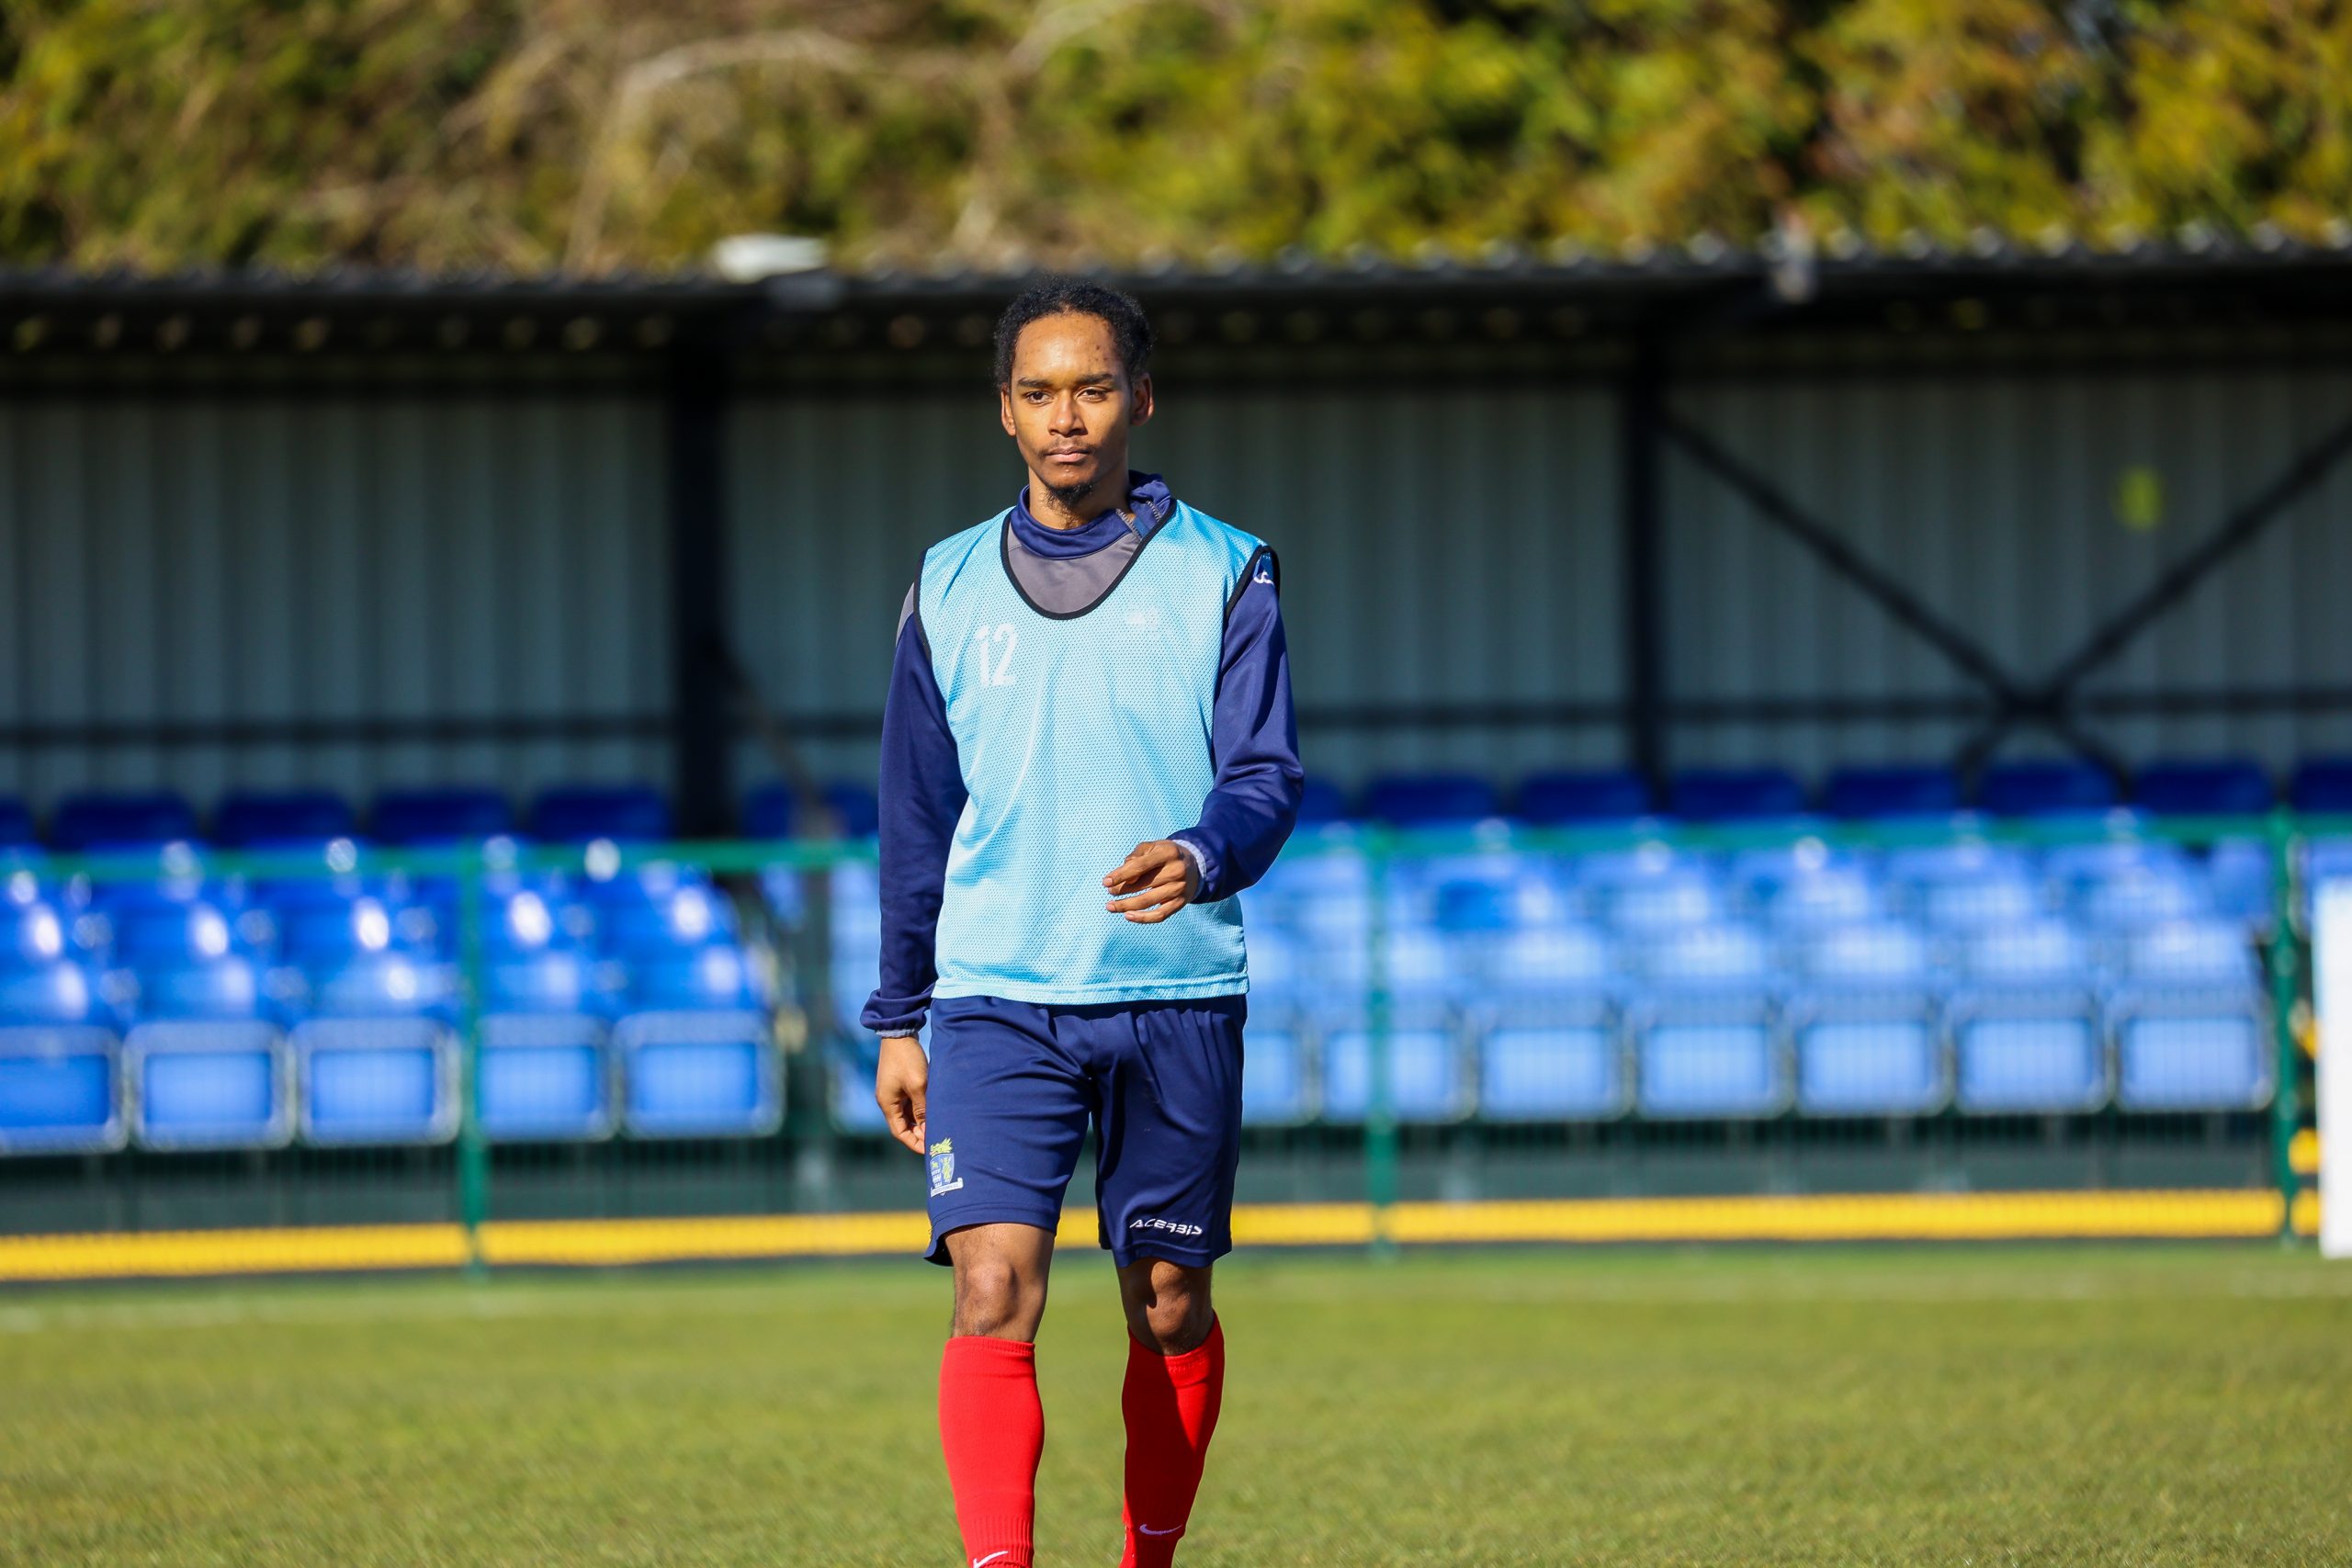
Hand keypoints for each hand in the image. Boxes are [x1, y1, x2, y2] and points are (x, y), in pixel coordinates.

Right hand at [874, 1034, 927, 1154]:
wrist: (899, 1034)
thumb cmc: (907, 1059)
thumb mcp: (918, 1085)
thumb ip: (923, 1108)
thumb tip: (928, 1128)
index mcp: (887, 1104)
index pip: (900, 1132)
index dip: (914, 1143)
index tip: (930, 1150)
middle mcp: (888, 1101)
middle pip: (904, 1125)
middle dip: (920, 1134)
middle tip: (939, 1139)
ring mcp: (893, 1092)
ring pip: (908, 1115)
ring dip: (921, 1122)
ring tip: (939, 1127)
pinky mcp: (900, 1085)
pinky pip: (910, 1104)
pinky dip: (921, 1111)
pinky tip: (934, 1112)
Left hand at [1102, 839, 1200, 923]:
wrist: (1193, 866)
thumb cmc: (1164, 855)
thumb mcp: (1151, 847)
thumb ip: (1135, 857)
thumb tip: (1123, 877)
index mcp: (1168, 853)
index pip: (1140, 866)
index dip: (1121, 875)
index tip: (1105, 882)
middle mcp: (1176, 870)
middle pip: (1143, 885)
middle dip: (1121, 890)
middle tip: (1109, 892)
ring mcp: (1180, 888)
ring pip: (1148, 901)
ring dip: (1126, 906)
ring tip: (1111, 906)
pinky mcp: (1180, 903)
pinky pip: (1159, 915)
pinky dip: (1142, 918)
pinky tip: (1128, 916)